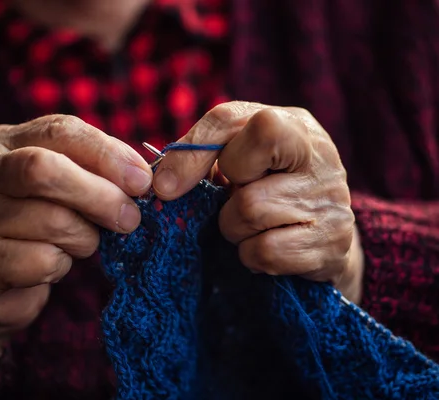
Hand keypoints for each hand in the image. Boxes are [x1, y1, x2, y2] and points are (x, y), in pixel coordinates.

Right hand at [0, 115, 151, 387]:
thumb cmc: (40, 223)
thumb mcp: (67, 186)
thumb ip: (97, 173)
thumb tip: (142, 178)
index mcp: (6, 142)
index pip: (61, 131)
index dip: (107, 154)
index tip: (142, 180)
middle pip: (45, 170)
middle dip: (99, 195)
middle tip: (130, 218)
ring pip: (52, 221)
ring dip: (84, 238)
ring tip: (79, 243)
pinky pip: (42, 261)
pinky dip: (61, 266)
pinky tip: (52, 265)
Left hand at [152, 102, 363, 303]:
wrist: (322, 236)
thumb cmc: (268, 190)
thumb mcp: (239, 160)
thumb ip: (202, 155)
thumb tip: (161, 182)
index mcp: (291, 123)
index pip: (230, 120)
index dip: (191, 152)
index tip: (165, 187)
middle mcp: (319, 154)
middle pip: (238, 169)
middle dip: (225, 193)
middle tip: (238, 201)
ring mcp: (331, 198)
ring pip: (248, 212)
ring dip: (235, 229)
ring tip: (255, 226)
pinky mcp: (333, 242)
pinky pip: (265, 251)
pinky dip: (253, 256)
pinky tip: (268, 245)